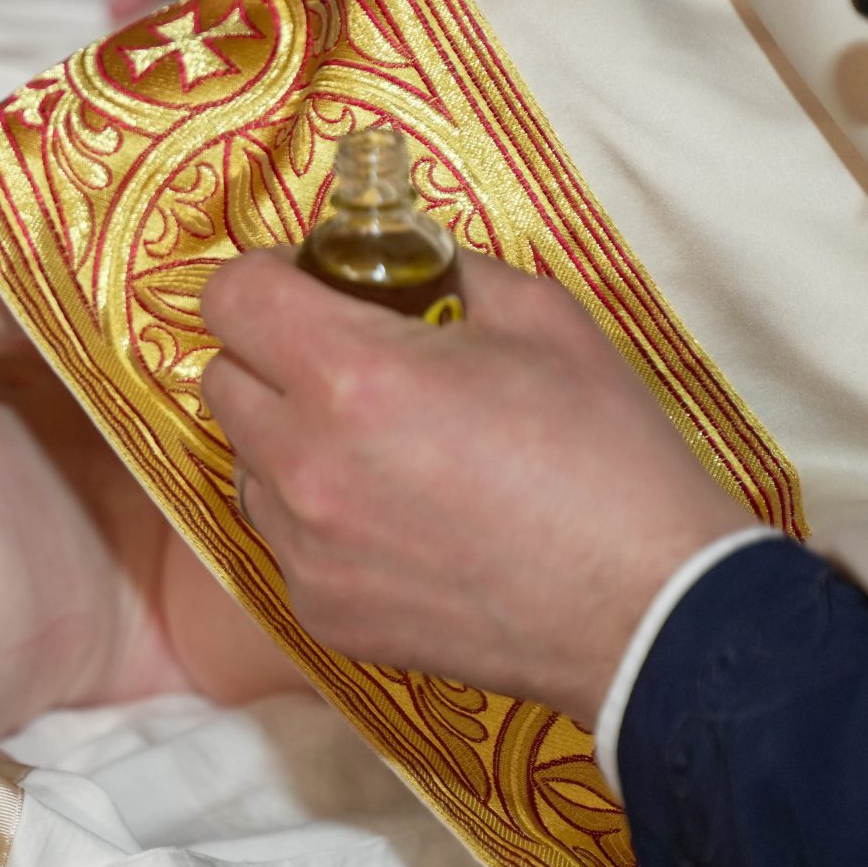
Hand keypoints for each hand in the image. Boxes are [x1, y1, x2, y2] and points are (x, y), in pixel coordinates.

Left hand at [197, 251, 752, 724]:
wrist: (645, 607)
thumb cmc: (604, 456)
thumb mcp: (539, 317)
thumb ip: (448, 270)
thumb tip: (403, 256)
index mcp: (350, 376)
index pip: (230, 299)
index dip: (261, 278)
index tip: (297, 284)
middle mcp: (304, 463)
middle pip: (221, 380)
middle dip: (269, 356)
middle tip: (344, 360)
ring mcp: (304, 547)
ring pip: (247, 465)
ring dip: (288, 442)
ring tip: (378, 449)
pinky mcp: (319, 610)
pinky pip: (285, 540)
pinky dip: (319, 519)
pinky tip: (397, 520)